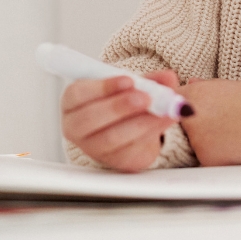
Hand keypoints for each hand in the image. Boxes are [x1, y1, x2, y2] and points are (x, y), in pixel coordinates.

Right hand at [61, 70, 180, 172]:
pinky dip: (152, 132)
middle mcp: (76, 127)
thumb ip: (148, 79)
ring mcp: (93, 148)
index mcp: (72, 101)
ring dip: (141, 122)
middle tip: (146, 98)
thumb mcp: (129, 84)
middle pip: (92, 119)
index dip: (103, 87)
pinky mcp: (114, 162)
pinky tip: (166, 120)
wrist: (126, 127)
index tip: (129, 80)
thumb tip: (168, 78)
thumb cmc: (118, 100)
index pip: (79, 94)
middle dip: (121, 107)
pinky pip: (131, 149)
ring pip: (112, 138)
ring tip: (163, 109)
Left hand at [181, 79, 240, 165]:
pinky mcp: (206, 159)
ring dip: (204, 138)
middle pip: (181, 121)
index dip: (182, 103)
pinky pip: (204, 156)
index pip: (173, 98)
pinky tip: (232, 145)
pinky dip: (214, 152)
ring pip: (193, 140)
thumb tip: (191, 83)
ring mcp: (196, 140)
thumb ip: (205, 86)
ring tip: (228, 132)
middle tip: (216, 120)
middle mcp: (189, 117)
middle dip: (193, 121)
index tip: (191, 107)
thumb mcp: (229, 86)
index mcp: (193, 95)